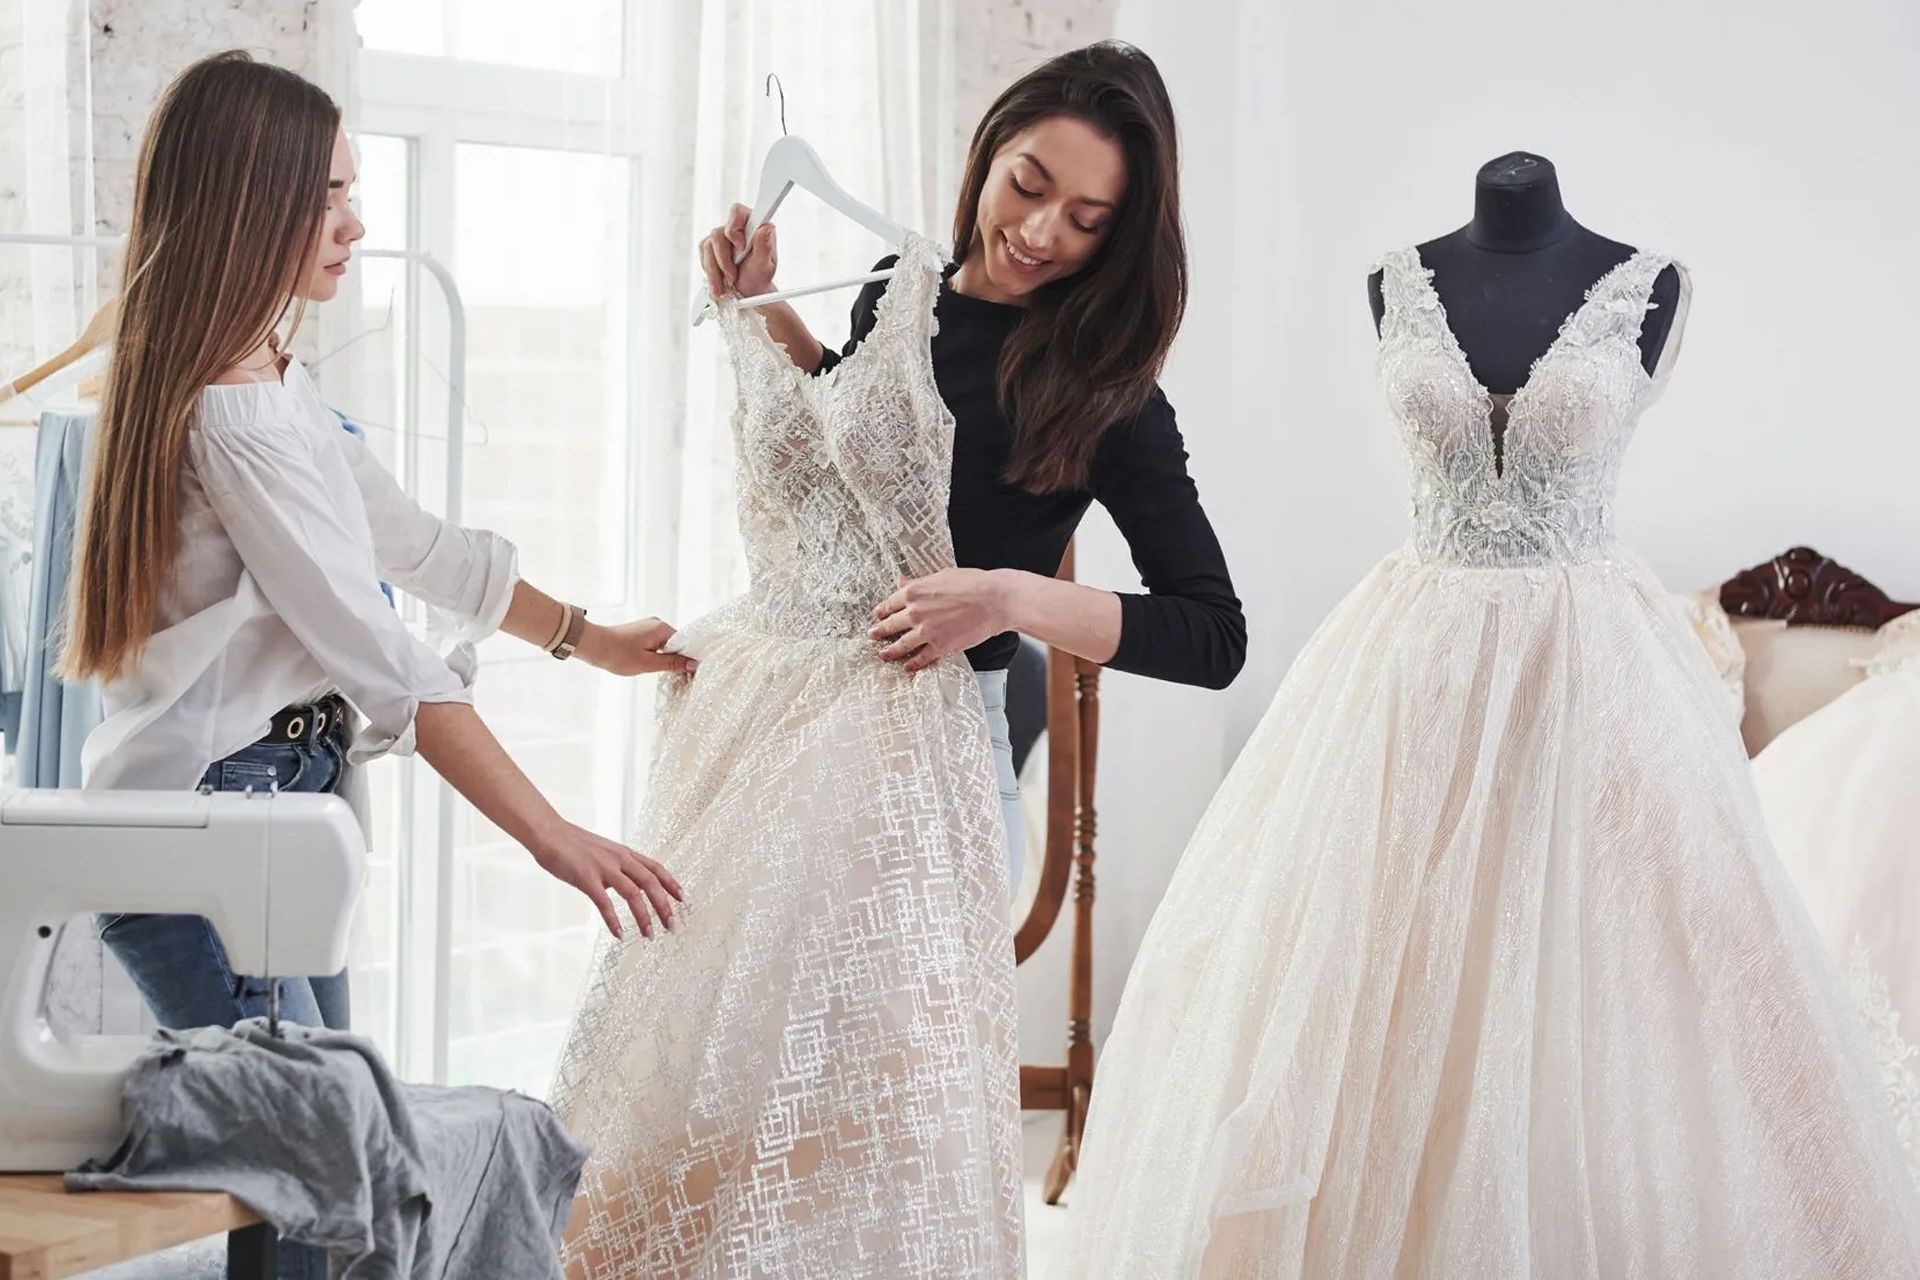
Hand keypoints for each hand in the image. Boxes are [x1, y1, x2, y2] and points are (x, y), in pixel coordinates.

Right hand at [531, 819, 683, 939]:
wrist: (549, 833)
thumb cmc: (573, 845)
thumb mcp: (603, 852)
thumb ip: (617, 866)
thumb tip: (628, 885)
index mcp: (624, 853)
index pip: (655, 867)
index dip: (671, 883)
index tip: (683, 898)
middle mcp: (619, 858)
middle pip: (651, 882)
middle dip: (664, 905)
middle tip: (672, 926)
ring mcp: (603, 867)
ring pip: (633, 893)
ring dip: (644, 916)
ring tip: (649, 935)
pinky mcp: (586, 878)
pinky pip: (604, 902)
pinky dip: (613, 920)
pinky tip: (619, 934)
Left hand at [576, 617, 694, 676]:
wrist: (592, 645)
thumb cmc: (618, 655)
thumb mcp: (648, 663)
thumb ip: (673, 663)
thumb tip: (694, 664)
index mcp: (662, 629)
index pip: (685, 644)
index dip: (688, 660)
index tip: (691, 675)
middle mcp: (657, 624)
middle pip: (677, 644)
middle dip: (677, 660)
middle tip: (676, 677)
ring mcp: (648, 627)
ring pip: (666, 645)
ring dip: (665, 658)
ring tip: (661, 672)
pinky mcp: (640, 632)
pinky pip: (656, 644)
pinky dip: (657, 655)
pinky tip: (651, 665)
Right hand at [700, 202, 776, 301]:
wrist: (750, 291)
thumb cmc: (760, 276)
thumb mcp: (765, 265)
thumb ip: (764, 246)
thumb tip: (766, 228)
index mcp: (753, 225)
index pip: (736, 212)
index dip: (734, 228)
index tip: (741, 248)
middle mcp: (736, 228)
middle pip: (718, 233)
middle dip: (724, 259)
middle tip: (733, 276)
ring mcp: (721, 237)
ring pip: (708, 247)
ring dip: (716, 271)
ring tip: (727, 284)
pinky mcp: (710, 247)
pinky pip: (704, 257)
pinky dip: (711, 273)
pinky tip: (720, 282)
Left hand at [870, 569, 1015, 671]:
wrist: (994, 600)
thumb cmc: (972, 583)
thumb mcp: (941, 575)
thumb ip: (919, 582)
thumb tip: (902, 581)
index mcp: (914, 592)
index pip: (890, 603)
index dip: (882, 611)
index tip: (877, 615)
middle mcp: (915, 612)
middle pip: (891, 625)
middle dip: (879, 631)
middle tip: (873, 635)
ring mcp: (926, 631)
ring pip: (901, 644)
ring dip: (890, 651)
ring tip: (883, 655)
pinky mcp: (940, 646)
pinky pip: (921, 658)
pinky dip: (913, 664)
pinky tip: (908, 667)